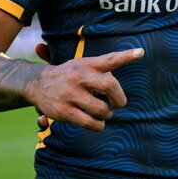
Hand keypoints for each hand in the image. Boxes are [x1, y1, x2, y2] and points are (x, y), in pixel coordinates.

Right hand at [23, 48, 143, 131]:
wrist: (37, 84)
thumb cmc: (70, 75)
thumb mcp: (84, 64)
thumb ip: (105, 64)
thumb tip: (135, 57)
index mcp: (87, 64)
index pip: (109, 59)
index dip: (126, 56)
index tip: (141, 53)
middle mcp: (79, 77)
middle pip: (109, 85)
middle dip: (119, 98)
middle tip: (119, 103)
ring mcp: (71, 94)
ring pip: (101, 108)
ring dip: (107, 113)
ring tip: (104, 112)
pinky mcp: (65, 111)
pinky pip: (90, 122)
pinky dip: (98, 125)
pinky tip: (97, 122)